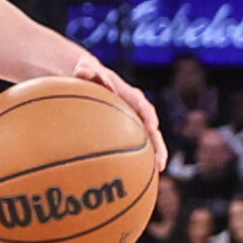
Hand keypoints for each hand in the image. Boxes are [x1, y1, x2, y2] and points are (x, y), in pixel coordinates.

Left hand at [70, 53, 163, 171]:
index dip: (148, 117)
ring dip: (152, 155)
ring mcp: (133, 121)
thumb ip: (87, 71)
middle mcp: (136, 110)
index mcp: (130, 96)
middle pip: (151, 129)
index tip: (152, 127)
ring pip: (146, 140)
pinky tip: (131, 174)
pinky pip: (133, 145)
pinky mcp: (125, 130)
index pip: (143, 107)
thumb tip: (82, 71)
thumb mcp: (87, 69)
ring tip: (156, 172)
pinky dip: (134, 158)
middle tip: (160, 163)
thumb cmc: (88, 74)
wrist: (90, 79)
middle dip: (157, 145)